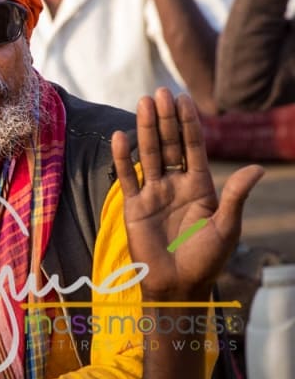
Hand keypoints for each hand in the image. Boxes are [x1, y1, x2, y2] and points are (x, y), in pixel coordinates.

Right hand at [112, 89, 263, 301]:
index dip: (189, 123)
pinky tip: (120, 136)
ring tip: (142, 103)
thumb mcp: (226, 226)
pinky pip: (127, 176)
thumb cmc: (206, 260)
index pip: (193, 147)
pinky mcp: (134, 206)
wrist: (177, 285)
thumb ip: (235, 195)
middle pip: (170, 144)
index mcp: (200, 187)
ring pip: (148, 154)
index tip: (183, 99)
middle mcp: (176, 184)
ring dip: (145, 129)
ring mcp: (153, 193)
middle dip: (165, 119)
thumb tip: (257, 168)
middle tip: (160, 93)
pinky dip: (122, 157)